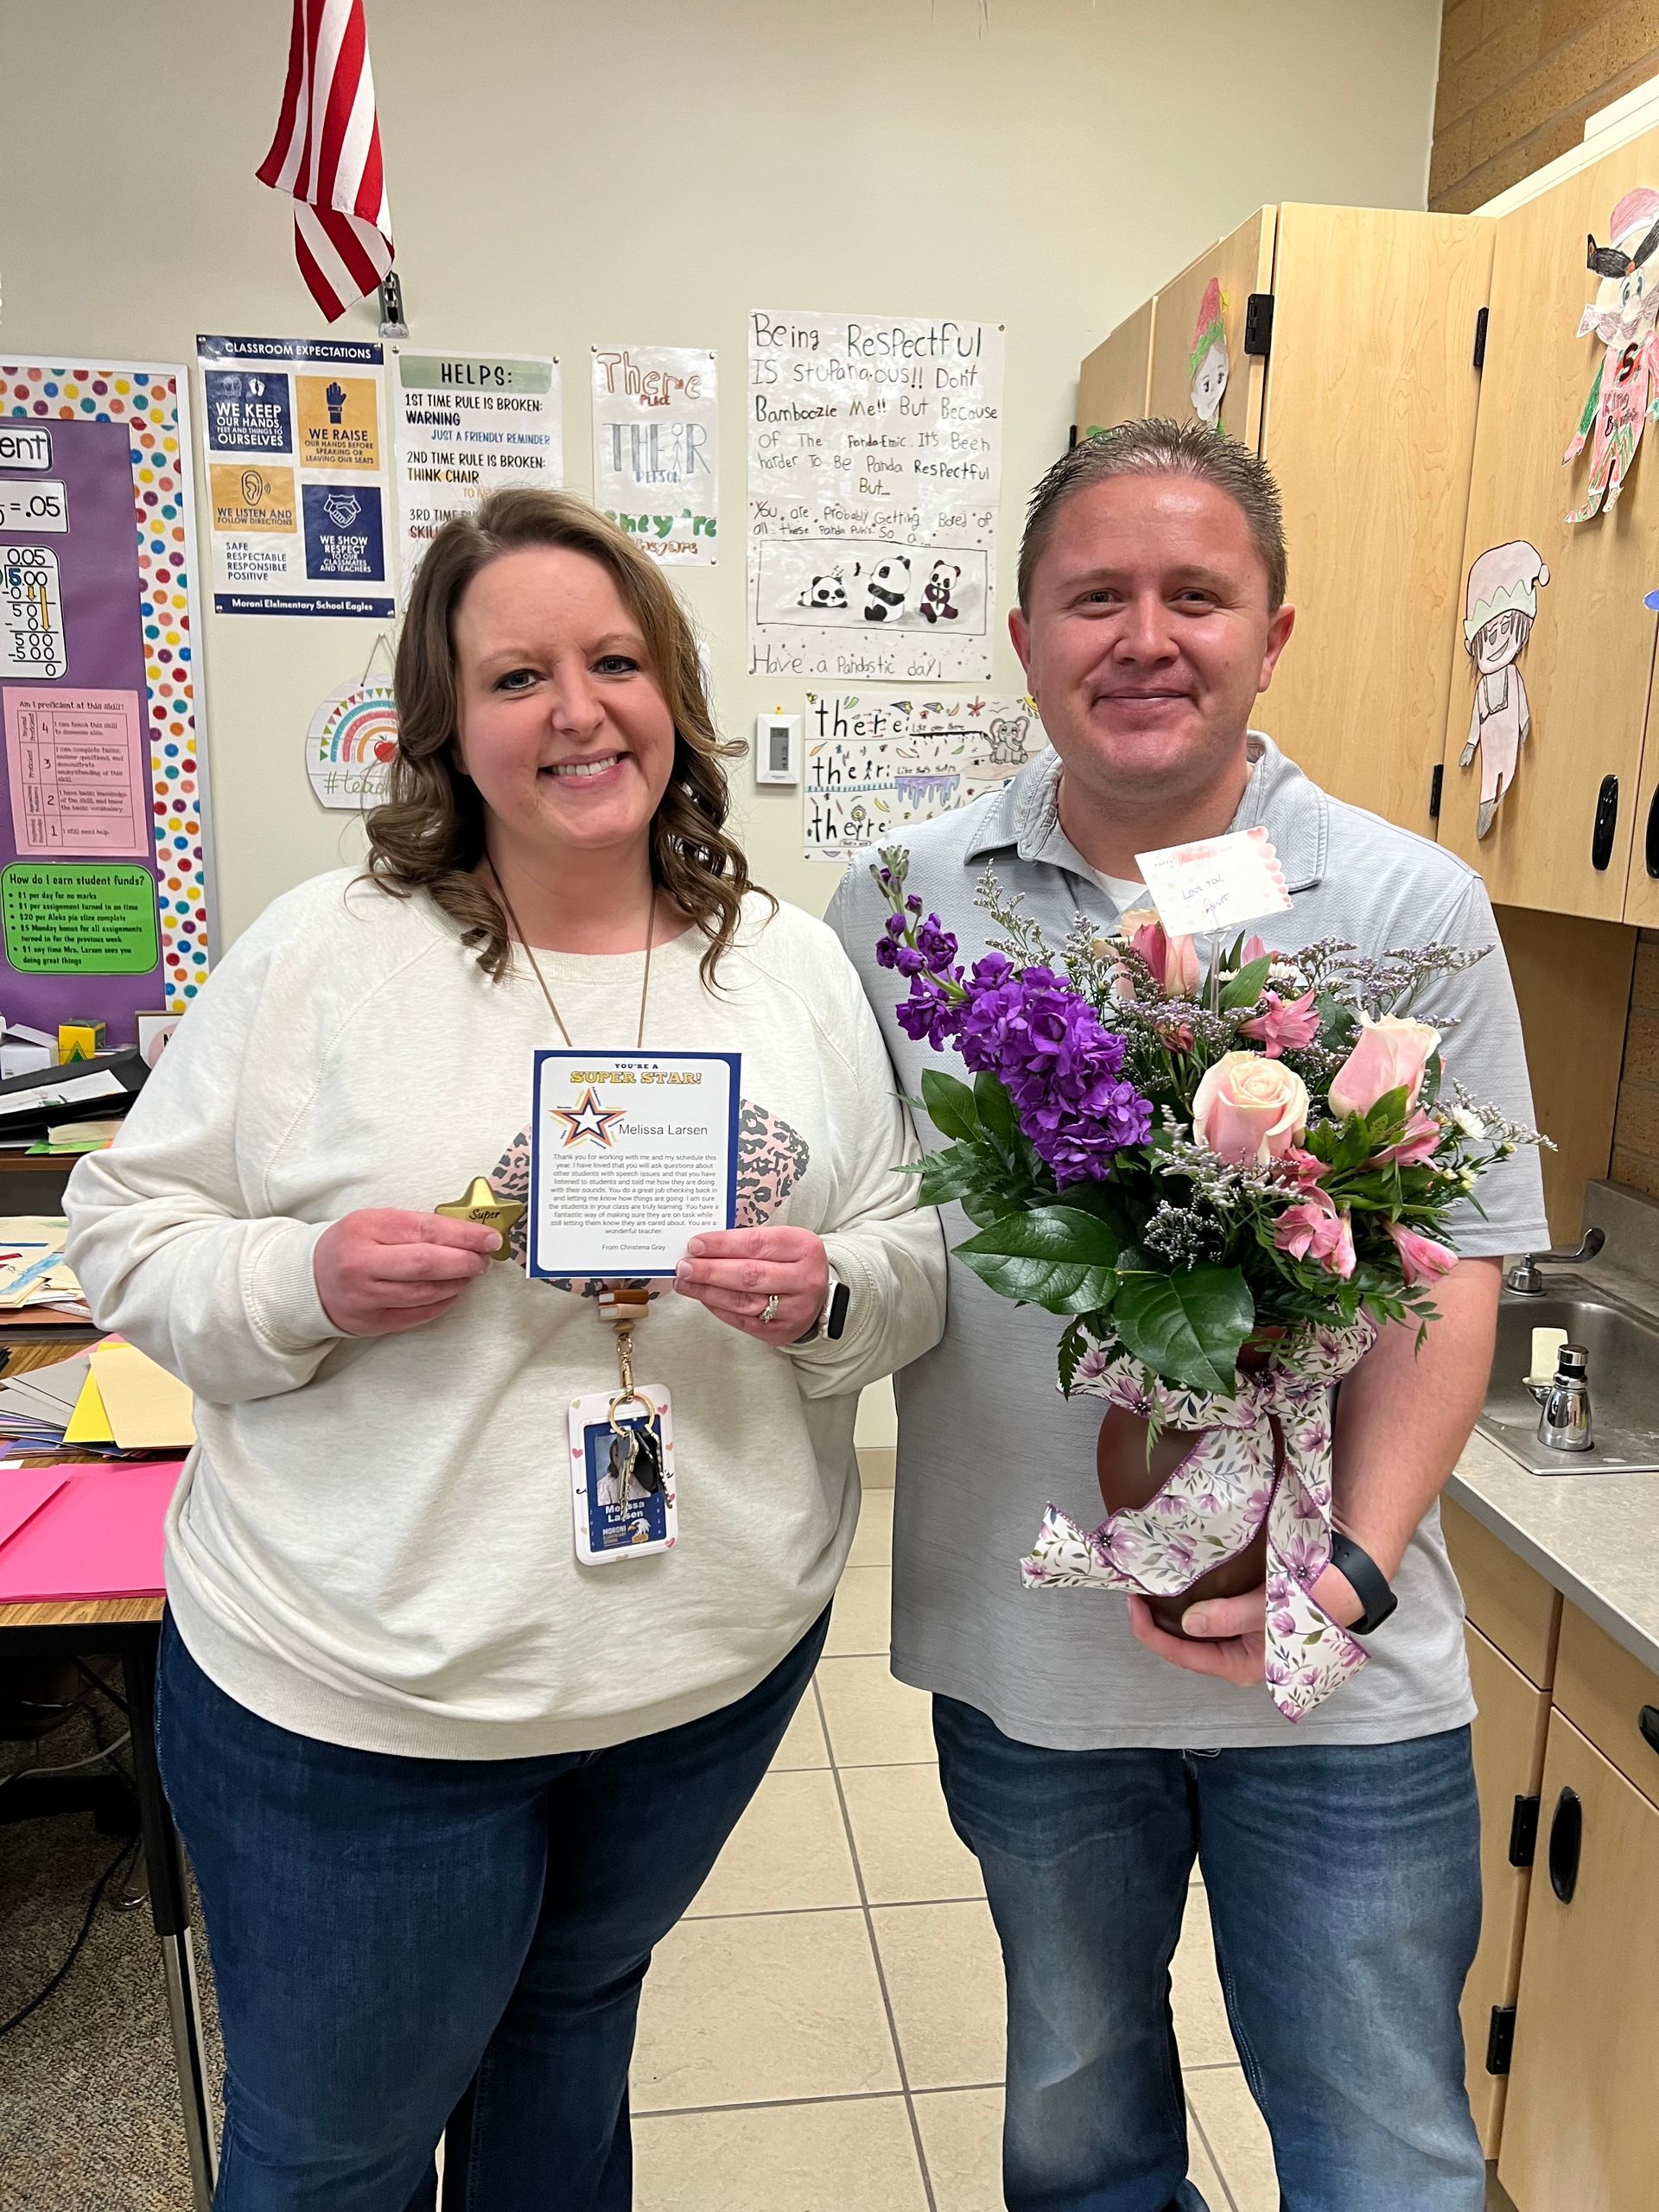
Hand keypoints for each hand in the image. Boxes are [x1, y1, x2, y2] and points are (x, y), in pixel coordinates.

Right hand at [314, 1210, 499, 1336]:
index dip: (464, 1235)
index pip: (425, 1229)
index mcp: (365, 1228)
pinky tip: (451, 1291)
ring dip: (457, 1283)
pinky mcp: (370, 1322)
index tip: (490, 1237)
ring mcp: (364, 1297)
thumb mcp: (375, 1222)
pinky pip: (418, 1314)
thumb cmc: (352, 1245)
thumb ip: (417, 1225)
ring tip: (470, 1273)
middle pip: (427, 1264)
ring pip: (426, 1293)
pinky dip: (442, 1302)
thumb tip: (469, 1231)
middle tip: (484, 1259)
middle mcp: (361, 1264)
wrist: (309, 1280)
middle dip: (465, 1261)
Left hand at [673, 1226, 827, 1342]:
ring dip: (708, 1291)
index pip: (757, 1244)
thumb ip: (748, 1242)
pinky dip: (718, 1308)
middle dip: (710, 1271)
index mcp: (805, 1248)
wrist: (817, 1298)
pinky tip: (702, 1297)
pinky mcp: (781, 1331)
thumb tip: (702, 1247)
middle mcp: (805, 1279)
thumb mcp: (782, 1243)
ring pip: (743, 1301)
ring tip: (685, 1283)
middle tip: (684, 1266)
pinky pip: (742, 1321)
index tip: (695, 1244)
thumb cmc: (793, 1263)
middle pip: (750, 1275)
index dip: (722, 1244)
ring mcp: (795, 1309)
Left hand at [1126, 1563, 1364, 1686]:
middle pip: (1186, 1649)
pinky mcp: (1250, 1624)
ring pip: (1197, 1636)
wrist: (1349, 1579)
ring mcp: (1245, 1643)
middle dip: (1158, 1626)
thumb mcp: (1270, 1606)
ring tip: (1151, 1590)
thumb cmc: (1314, 1596)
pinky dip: (1193, 1607)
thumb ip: (1229, 1617)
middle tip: (1137, 1593)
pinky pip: (1212, 1621)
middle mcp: (1241, 1660)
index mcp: (1243, 1666)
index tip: (1131, 1603)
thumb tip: (1188, 1623)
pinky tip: (1182, 1589)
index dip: (1151, 1633)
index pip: (1183, 1656)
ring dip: (1173, 1616)